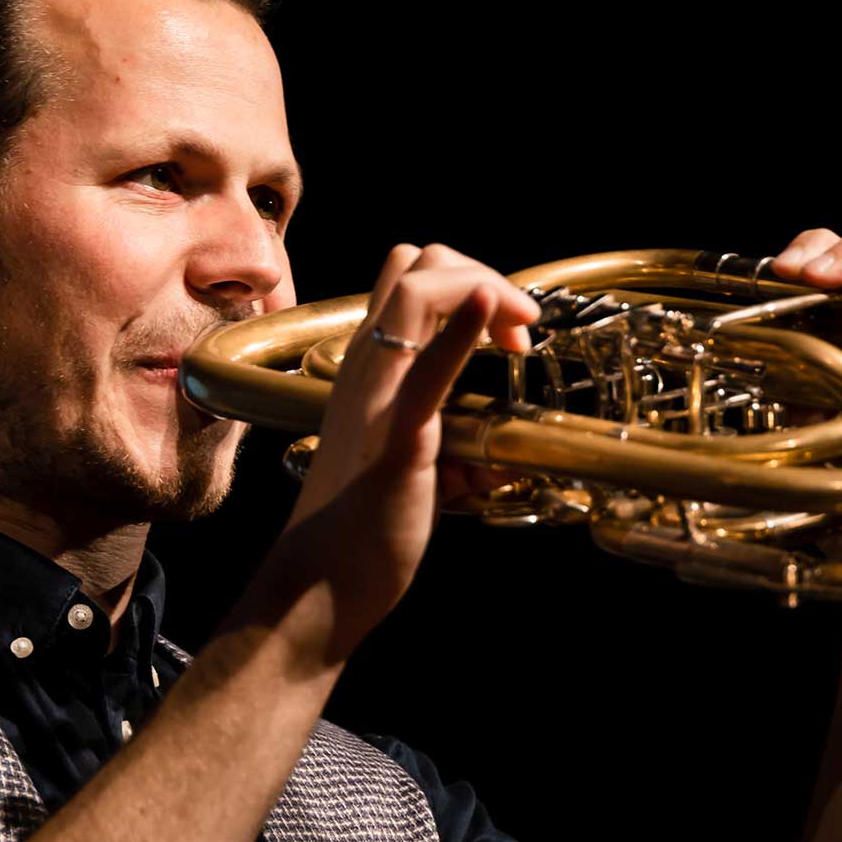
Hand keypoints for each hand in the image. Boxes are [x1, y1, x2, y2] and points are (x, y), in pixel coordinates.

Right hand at [277, 244, 538, 655]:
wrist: (323, 580)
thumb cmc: (362, 527)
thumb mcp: (412, 464)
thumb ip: (452, 446)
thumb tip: (503, 457)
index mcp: (369, 367)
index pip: (410, 277)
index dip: (470, 284)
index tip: (510, 338)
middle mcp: (366, 364)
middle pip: (420, 262)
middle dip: (483, 277)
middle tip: (518, 337)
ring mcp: (378, 391)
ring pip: (421, 284)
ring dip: (486, 290)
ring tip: (518, 340)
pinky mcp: (399, 432)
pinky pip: (429, 363)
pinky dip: (465, 326)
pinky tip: (494, 312)